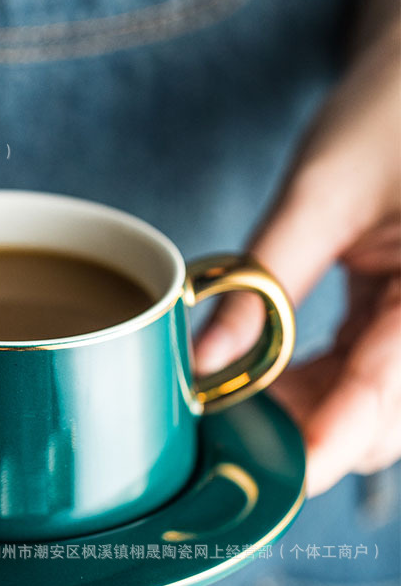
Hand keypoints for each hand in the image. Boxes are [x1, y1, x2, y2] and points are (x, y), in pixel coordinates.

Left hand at [196, 20, 400, 496]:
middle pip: (386, 415)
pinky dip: (318, 388)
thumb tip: (203, 364)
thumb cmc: (387, 110)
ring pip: (376, 404)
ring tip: (240, 400)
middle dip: (311, 432)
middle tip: (231, 427)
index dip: (332, 443)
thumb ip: (262, 283)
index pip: (388, 389)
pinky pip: (370, 374)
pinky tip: (269, 380)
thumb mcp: (318, 192)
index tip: (274, 475)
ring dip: (309, 415)